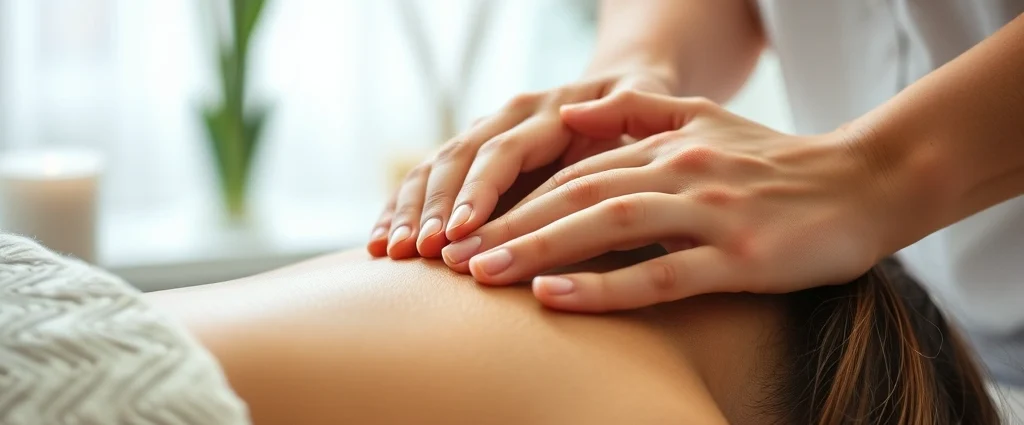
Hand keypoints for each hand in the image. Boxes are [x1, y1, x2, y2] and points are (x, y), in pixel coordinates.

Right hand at [366, 71, 675, 258]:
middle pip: (457, 160)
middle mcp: (505, 118)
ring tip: (392, 251)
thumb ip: (622, 113)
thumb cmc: (636, 119)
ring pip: (434, 168)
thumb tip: (578, 117)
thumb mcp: (642, 108)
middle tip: (417, 250)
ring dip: (407, 210)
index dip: (477, 191)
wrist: (615, 97)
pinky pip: (426, 180)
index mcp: (545, 111)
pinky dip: (400, 210)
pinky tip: (381, 243)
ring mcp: (483, 135)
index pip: (502, 151)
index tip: (458, 229)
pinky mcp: (470, 157)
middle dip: (432, 207)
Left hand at [441, 91, 891, 311]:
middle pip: (577, 196)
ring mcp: (711, 214)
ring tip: (482, 276)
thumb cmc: (779, 163)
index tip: (470, 229)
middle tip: (452, 258)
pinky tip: (555, 298)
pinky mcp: (742, 257)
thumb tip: (573, 114)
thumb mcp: (707, 121)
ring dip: (539, 250)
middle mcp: (681, 172)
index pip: (575, 173)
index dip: (517, 201)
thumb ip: (638, 112)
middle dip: (509, 227)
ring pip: (608, 228)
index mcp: (667, 146)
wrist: (867, 184)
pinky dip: (604, 286)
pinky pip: (661, 274)